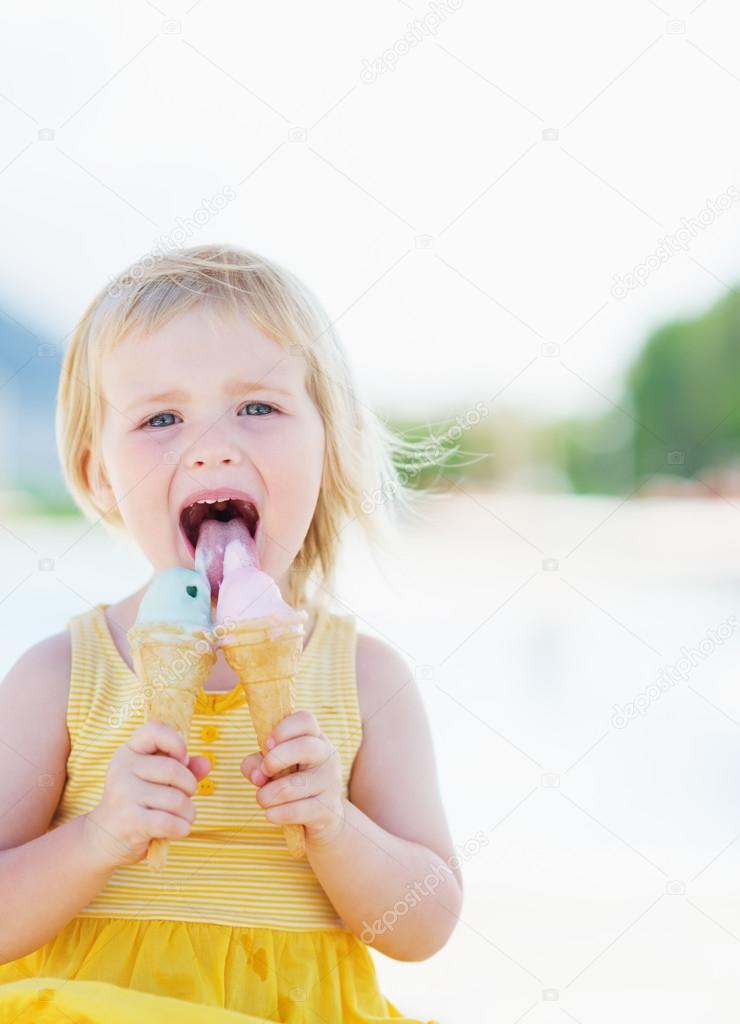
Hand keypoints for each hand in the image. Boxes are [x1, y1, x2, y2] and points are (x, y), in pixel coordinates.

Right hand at [83, 721, 211, 868]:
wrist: (104, 838)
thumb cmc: (138, 803)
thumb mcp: (156, 780)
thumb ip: (183, 768)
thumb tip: (206, 763)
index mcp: (129, 752)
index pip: (153, 730)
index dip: (176, 742)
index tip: (182, 760)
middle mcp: (123, 769)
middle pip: (173, 770)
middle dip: (189, 787)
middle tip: (184, 797)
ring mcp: (124, 795)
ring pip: (176, 799)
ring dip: (188, 813)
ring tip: (182, 817)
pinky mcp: (130, 821)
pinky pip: (170, 822)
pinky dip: (182, 828)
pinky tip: (178, 830)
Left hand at [240, 710, 344, 847]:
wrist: (321, 814)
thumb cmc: (290, 780)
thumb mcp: (271, 766)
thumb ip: (256, 763)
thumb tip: (257, 775)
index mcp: (314, 737)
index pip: (305, 720)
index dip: (284, 729)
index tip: (266, 744)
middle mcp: (327, 755)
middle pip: (305, 747)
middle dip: (275, 760)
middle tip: (264, 771)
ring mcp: (331, 782)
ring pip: (292, 786)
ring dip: (266, 795)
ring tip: (263, 799)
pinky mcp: (328, 809)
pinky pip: (295, 811)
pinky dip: (275, 814)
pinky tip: (270, 814)